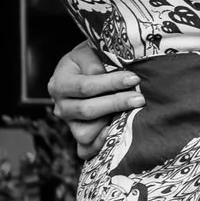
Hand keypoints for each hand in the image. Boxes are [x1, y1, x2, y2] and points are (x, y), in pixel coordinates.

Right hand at [50, 41, 139, 161]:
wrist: (87, 67)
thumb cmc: (91, 58)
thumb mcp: (90, 51)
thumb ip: (95, 61)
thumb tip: (106, 73)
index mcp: (60, 82)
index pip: (86, 86)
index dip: (111, 83)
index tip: (134, 78)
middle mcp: (60, 105)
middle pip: (86, 110)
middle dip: (116, 103)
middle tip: (139, 98)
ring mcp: (69, 123)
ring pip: (84, 133)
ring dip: (109, 123)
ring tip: (130, 114)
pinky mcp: (79, 134)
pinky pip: (85, 149)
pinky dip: (100, 145)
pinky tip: (116, 132)